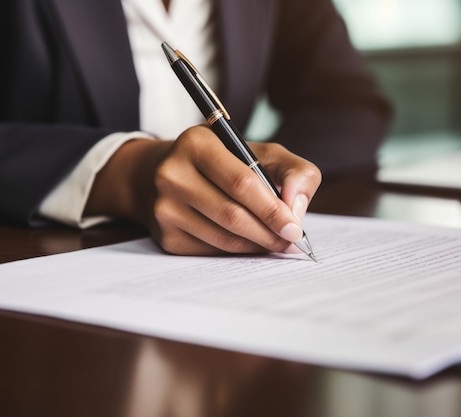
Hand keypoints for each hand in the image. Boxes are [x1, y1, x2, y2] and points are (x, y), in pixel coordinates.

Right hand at [85, 125, 320, 255]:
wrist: (164, 175)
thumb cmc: (222, 162)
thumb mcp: (258, 152)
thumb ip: (292, 171)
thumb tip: (296, 208)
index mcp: (196, 144)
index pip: (241, 183)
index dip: (272, 209)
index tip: (295, 227)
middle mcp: (172, 175)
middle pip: (232, 215)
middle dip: (268, 233)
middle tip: (289, 240)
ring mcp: (164, 208)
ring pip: (223, 238)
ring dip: (255, 245)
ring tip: (273, 241)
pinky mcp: (165, 236)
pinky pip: (211, 251)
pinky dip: (236, 251)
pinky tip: (247, 243)